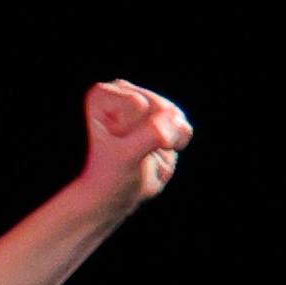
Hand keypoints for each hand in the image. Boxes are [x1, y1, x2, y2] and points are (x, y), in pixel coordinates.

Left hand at [76, 80, 192, 205]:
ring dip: (168, 138)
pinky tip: (163, 149)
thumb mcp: (126, 156)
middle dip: (153, 132)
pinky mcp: (164, 119)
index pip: (137, 103)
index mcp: (102, 96)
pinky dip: (179, 140)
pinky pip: (183, 124)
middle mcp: (123, 93)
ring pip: (174, 114)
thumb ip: (150, 135)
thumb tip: (175, 121)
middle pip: (159, 105)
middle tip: (134, 148)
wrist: (119, 192)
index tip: (117, 142)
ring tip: (147, 151)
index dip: (132, 128)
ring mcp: (146, 104)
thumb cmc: (111, 173)